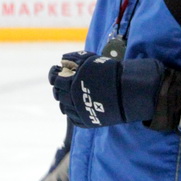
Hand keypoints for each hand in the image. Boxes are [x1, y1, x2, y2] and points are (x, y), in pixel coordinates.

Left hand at [48, 50, 163, 128]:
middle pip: (58, 94)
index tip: (55, 71)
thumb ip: (74, 58)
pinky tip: (78, 105)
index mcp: (71, 83)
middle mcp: (72, 99)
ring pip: (63, 108)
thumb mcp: (91, 60)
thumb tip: (61, 61)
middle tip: (63, 82)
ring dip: (64, 100)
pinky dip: (72, 112)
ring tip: (71, 94)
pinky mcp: (87, 122)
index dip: (53, 74)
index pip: (55, 80)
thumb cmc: (109, 72)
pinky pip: (73, 118)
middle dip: (58, 87)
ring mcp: (79, 112)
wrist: (127, 91)